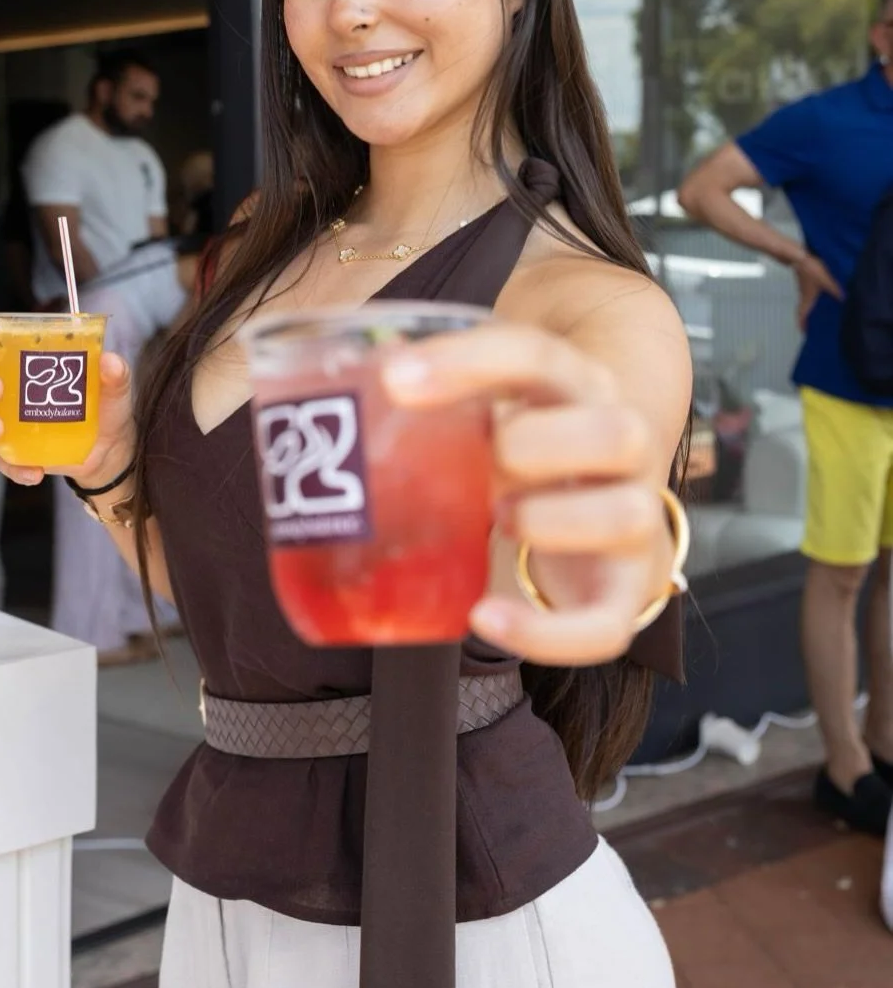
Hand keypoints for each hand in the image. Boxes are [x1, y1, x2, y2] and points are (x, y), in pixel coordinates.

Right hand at [0, 312, 135, 488]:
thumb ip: (116, 375)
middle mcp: (4, 379)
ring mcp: (0, 413)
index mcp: (24, 354)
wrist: (109, 451)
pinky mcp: (6, 446)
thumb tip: (110, 363)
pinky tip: (33, 471)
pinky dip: (11, 465)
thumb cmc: (103, 406)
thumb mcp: (115, 389)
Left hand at [384, 323, 674, 666]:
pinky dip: (545, 633)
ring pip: (629, 516)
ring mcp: (633, 518)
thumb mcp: (493, 406)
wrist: (606, 494)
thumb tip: (354, 376)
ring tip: (501, 520)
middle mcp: (621, 446)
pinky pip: (605, 626)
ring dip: (555, 519)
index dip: (469, 362)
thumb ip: (437, 397)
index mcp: (578, 389)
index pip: (538, 355)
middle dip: (537, 445)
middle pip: (617, 432)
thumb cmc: (529, 447)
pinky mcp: (624, 592)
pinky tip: (485, 618)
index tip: (396, 380)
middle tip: (482, 457)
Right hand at [791, 250, 841, 329]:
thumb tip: (844, 299)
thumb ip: (835, 291)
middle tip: (812, 325)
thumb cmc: (810, 269)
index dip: (802, 325)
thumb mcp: (826, 280)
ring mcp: (804, 289)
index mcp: (807, 299)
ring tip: (818, 314)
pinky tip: (821, 296)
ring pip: (806, 303)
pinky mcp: (806, 283)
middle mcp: (804, 296)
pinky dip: (813, 300)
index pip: (802, 316)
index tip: (805, 333)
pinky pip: (808, 295)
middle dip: (807, 320)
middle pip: (803, 311)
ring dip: (810, 310)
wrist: (800, 256)